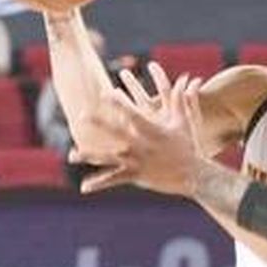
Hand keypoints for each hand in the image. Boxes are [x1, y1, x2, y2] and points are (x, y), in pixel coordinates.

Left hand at [70, 62, 203, 195]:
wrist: (195, 175)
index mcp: (152, 131)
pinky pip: (114, 179)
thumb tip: (187, 80)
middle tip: (81, 116)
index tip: (106, 93)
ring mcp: (137, 162)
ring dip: (89, 156)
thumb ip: (181, 100)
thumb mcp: (185, 122)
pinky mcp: (136, 176)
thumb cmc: (189, 146)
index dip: (119, 103)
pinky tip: (84, 187)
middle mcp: (141, 146)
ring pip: (109, 158)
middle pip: (116, 132)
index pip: (132, 114)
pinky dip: (99, 183)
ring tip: (72, 154)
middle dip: (98, 124)